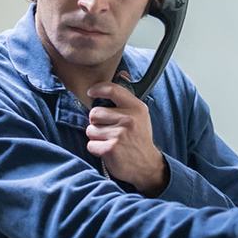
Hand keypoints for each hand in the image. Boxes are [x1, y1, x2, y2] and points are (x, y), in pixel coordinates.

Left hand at [86, 73, 166, 196]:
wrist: (147, 165)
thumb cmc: (140, 138)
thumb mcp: (140, 115)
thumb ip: (127, 96)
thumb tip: (122, 72)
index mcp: (136, 108)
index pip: (112, 89)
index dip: (97, 89)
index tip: (91, 92)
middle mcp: (128, 119)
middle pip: (94, 112)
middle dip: (96, 122)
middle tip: (108, 130)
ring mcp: (119, 134)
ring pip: (90, 129)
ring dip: (96, 137)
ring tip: (110, 141)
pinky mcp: (111, 148)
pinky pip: (90, 144)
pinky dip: (96, 149)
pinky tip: (108, 150)